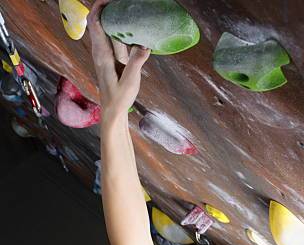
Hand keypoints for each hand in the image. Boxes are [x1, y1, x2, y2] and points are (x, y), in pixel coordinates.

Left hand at [87, 0, 149, 117]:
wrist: (112, 112)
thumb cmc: (119, 99)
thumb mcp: (130, 81)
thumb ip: (136, 62)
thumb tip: (144, 44)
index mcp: (102, 54)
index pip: (95, 23)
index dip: (99, 7)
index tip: (111, 0)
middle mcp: (101, 51)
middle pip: (100, 22)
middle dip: (110, 9)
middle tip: (125, 4)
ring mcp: (105, 54)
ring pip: (108, 30)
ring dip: (117, 20)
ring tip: (131, 12)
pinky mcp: (112, 59)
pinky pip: (115, 39)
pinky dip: (122, 32)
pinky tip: (134, 31)